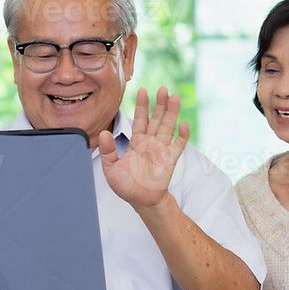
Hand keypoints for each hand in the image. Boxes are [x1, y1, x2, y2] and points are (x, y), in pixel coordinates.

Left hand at [99, 87, 189, 209]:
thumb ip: (108, 151)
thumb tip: (103, 133)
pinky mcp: (169, 160)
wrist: (140, 201)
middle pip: (156, 119)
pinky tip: (184, 124)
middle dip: (159, 104)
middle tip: (163, 88)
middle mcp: (150, 143)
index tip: (142, 91)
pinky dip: (182, 136)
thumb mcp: (111, 168)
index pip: (140, 119)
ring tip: (174, 97)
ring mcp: (161, 150)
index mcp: (137, 142)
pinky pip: (177, 146)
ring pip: (167, 127)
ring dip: (171, 113)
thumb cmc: (126, 185)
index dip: (141, 106)